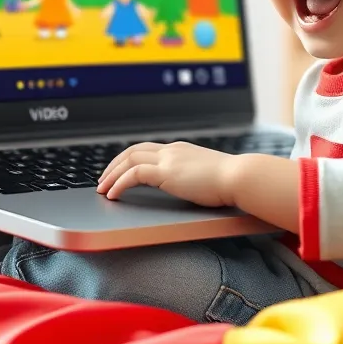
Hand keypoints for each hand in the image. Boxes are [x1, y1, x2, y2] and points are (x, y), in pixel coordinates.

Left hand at [97, 141, 239, 206]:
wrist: (239, 177)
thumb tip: (192, 187)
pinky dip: (119, 183)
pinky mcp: (166, 173)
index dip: (129, 159)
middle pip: (132, 150)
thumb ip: (194, 177)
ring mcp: (168, 159)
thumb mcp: (207, 175)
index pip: (147, 149)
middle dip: (114, 164)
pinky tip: (113, 194)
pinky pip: (134, 174)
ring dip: (112, 174)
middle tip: (103, 179)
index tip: (119, 170)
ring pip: (129, 160)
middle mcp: (171, 150)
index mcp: (180, 150)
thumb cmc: (230, 181)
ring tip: (103, 188)